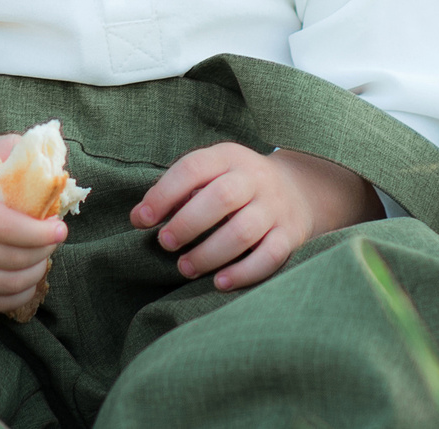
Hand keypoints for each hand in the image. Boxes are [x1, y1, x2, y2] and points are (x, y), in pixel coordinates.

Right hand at [0, 125, 68, 314]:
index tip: (60, 228)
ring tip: (43, 256)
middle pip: (11, 258)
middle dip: (42, 251)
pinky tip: (27, 278)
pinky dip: (17, 294)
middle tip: (53, 238)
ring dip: (34, 273)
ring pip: (6, 284)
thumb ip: (6, 151)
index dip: (40, 233)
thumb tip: (48, 160)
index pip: (7, 228)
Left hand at [129, 144, 379, 291]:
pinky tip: (219, 282)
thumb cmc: (237, 185)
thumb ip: (179, 190)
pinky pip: (270, 257)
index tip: (141, 219)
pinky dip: (243, 272)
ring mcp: (276, 207)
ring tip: (185, 268)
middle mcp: (255, 179)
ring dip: (210, 253)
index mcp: (228, 157)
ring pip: (244, 231)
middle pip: (221, 198)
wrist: (299, 190)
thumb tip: (139, 217)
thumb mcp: (212, 173)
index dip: (163, 194)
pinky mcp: (291, 235)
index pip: (193, 168)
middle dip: (187, 224)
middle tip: (164, 244)